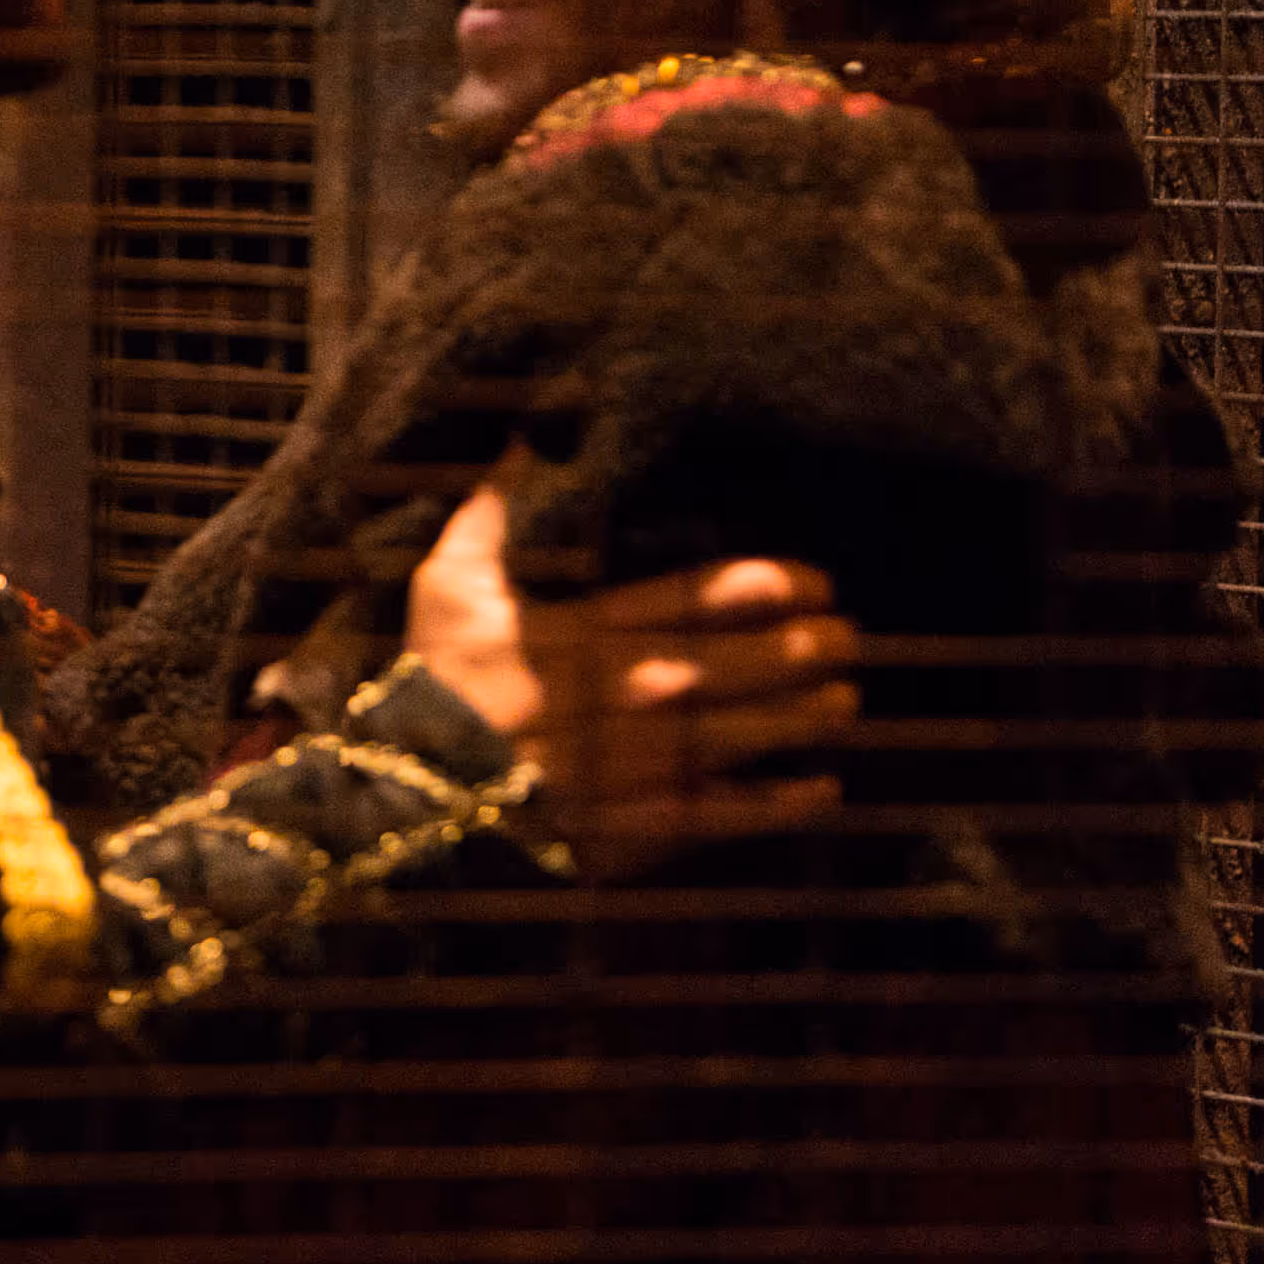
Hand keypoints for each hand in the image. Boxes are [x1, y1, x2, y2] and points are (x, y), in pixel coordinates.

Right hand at [405, 479, 858, 879]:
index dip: (767, 588)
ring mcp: (643, 763)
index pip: (697, 599)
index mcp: (589, 632)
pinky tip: (823, 789)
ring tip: (848, 702)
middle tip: (848, 639)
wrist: (415, 803)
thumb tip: (526, 439)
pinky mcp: (642, 824)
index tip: (814, 582)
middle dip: (805, 651)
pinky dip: (782, 804)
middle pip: (741, 665)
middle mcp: (630, 692)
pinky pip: (729, 814)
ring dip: (808, 718)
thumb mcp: (449, 586)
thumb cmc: (435, 685)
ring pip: (748, 735)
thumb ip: (493, 512)